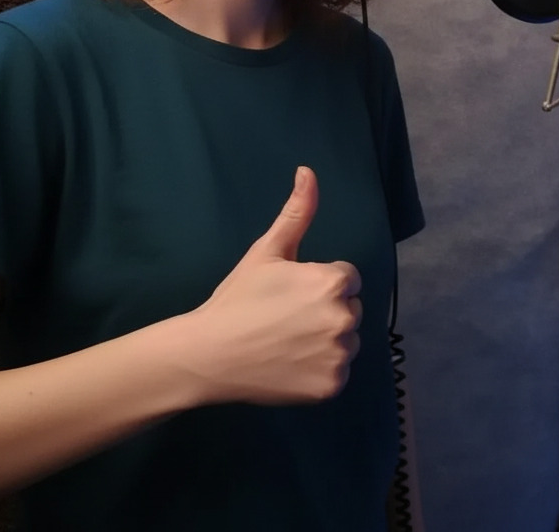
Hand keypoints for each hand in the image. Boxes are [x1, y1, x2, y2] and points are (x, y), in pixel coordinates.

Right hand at [192, 166, 361, 404]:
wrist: (209, 355)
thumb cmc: (238, 299)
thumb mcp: (267, 250)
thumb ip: (297, 212)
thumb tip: (308, 171)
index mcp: (332, 282)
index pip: (345, 279)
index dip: (317, 284)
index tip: (289, 295)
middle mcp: (344, 318)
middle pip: (349, 309)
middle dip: (325, 311)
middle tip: (285, 319)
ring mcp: (340, 356)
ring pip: (346, 341)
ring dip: (326, 341)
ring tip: (287, 342)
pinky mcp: (332, 387)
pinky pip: (338, 372)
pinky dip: (320, 371)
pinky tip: (290, 366)